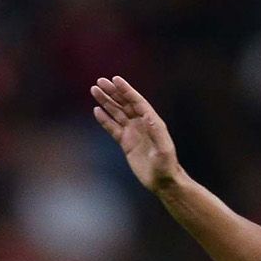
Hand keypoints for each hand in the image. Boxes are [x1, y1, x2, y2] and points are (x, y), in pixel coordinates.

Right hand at [90, 76, 182, 191]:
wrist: (162, 180)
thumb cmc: (166, 165)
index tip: (115, 79)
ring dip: (106, 102)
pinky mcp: (126, 143)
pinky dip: (105, 119)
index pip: (136, 101)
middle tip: (100, 81)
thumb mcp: (163, 149)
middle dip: (113, 92)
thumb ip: (157, 132)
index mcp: (152, 121)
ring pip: (117, 113)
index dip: (126, 90)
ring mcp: (133, 132)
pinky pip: (113, 128)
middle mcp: (141, 123)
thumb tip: (148, 116)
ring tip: (94, 91)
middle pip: (124, 103)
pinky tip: (96, 110)